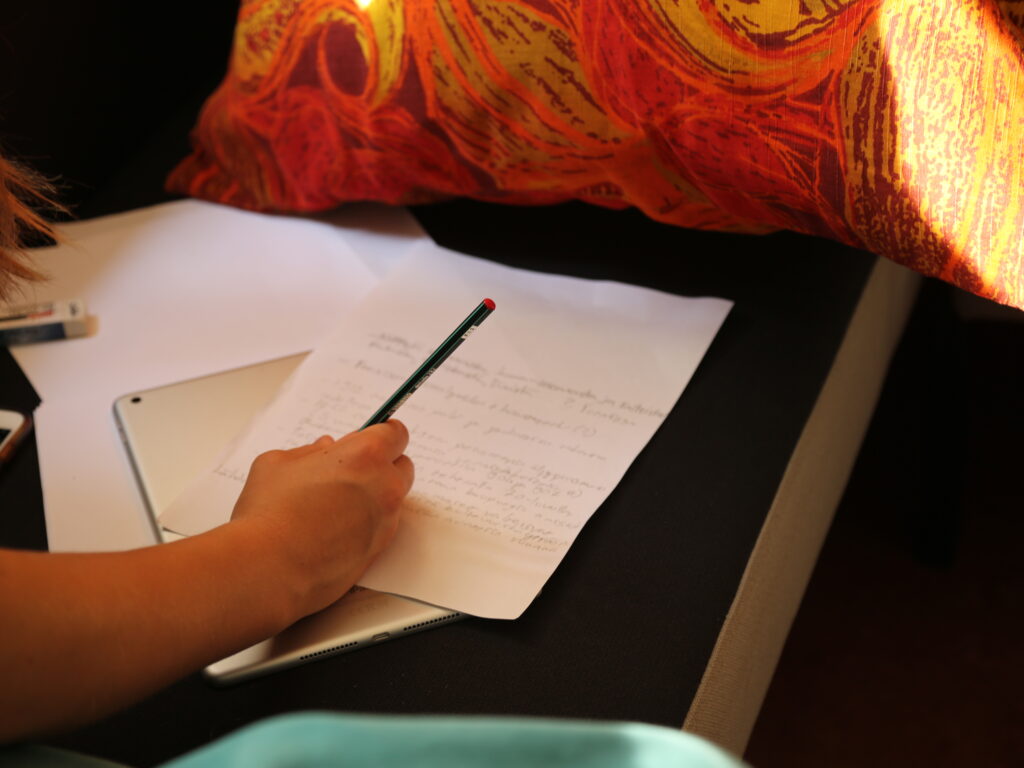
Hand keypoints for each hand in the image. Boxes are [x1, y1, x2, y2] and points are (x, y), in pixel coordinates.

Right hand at [229, 420, 413, 620]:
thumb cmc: (268, 514)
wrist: (268, 570)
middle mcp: (384, 487)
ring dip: (375, 496)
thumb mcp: (277, 464)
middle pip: (402, 466)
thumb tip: (324, 449)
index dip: (382, 433)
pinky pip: (382, 527)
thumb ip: (309, 452)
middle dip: (383, 464)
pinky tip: (336, 529)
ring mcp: (385, 522)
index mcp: (365, 455)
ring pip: (393, 500)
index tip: (370, 436)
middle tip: (350, 470)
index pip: (396, 434)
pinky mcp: (379, 551)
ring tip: (337, 504)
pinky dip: (367, 524)